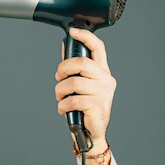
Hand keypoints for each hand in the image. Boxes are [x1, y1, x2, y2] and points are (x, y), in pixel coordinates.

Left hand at [55, 28, 115, 155]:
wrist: (90, 133)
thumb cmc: (83, 108)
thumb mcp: (79, 85)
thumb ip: (74, 68)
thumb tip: (64, 45)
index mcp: (102, 72)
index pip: (98, 48)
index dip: (86, 37)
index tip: (73, 31)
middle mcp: (106, 80)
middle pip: (82, 63)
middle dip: (63, 69)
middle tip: (58, 79)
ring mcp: (104, 93)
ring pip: (74, 83)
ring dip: (60, 91)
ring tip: (60, 98)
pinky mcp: (98, 106)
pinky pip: (73, 100)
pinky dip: (62, 105)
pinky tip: (64, 109)